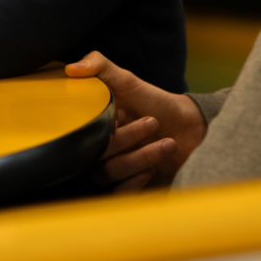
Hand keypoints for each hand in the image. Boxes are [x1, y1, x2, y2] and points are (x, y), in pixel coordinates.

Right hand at [65, 51, 205, 190]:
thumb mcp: (128, 80)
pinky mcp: (124, 190)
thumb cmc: (155, 103)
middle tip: (152, 122)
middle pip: (96, 154)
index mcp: (91, 125)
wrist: (189, 129)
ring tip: (167, 143)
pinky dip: (135, 182)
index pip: (80, 132)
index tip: (121, 113)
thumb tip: (71, 69)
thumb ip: (100, 66)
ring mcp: (110, 171)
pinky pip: (117, 194)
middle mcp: (96, 149)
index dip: (100, 126)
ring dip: (140, 157)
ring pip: (109, 173)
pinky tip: (154, 168)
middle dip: (128, 139)